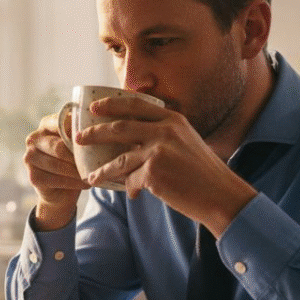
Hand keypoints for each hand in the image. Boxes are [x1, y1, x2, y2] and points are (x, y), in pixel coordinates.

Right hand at [23, 112, 89, 230]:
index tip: (96, 139)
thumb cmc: (74, 160)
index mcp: (46, 124)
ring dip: (78, 171)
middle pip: (59, 146)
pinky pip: (56, 179)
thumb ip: (82, 133)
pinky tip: (85, 183)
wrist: (61, 190)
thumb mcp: (78, 143)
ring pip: (58, 165)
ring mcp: (29, 157)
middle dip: (79, 157)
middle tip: (97, 162)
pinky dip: (73, 183)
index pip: (62, 123)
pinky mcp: (33, 176)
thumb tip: (100, 126)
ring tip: (93, 174)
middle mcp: (33, 138)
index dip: (78, 133)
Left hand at [81, 97, 256, 236]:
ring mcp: (158, 152)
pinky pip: (131, 180)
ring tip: (91, 177)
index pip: (135, 105)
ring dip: (103, 170)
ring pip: (119, 160)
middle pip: (119, 128)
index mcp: (173, 119)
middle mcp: (164, 131)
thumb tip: (131, 139)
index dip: (111, 105)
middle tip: (79, 138)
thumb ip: (162, 135)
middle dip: (95, 133)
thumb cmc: (203, 172)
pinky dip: (130, 187)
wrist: (220, 195)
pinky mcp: (153, 173)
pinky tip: (133, 193)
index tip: (94, 108)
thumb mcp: (186, 141)